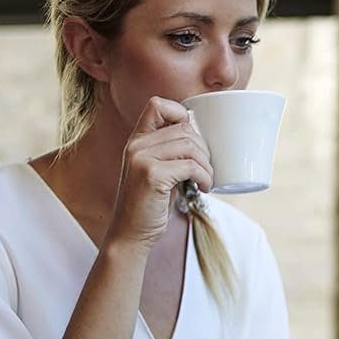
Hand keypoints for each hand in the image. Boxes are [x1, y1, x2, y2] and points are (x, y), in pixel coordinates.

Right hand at [106, 97, 212, 249]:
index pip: (157, 105)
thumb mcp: (156, 171)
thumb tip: (203, 138)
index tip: (193, 139)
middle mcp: (136, 145)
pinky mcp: (151, 175)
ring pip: (190, 146)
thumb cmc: (150, 204)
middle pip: (184, 128)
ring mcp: (141, 159)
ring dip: (207, 165)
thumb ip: (169, 152)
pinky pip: (190, 166)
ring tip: (206, 180)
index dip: (181, 114)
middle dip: (203, 148)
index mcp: (136, 140)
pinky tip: (204, 188)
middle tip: (206, 169)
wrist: (131, 233)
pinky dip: (204, 177)